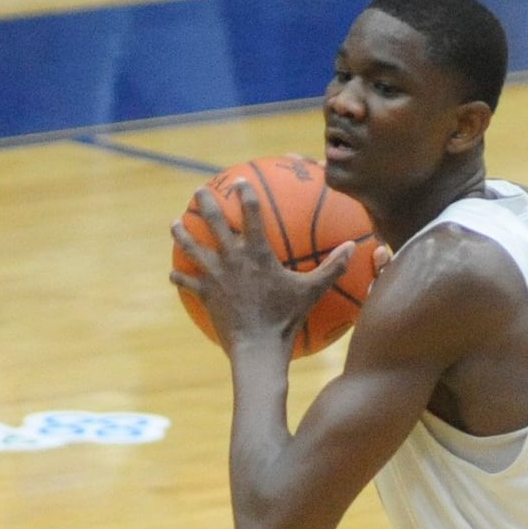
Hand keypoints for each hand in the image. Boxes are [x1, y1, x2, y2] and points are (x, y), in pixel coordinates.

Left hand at [171, 182, 352, 352]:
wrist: (258, 347)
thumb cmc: (285, 319)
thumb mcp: (312, 292)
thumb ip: (332, 267)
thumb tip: (353, 248)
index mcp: (257, 252)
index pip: (251, 213)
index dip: (245, 193)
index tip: (240, 181)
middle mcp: (233, 258)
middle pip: (214, 222)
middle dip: (205, 203)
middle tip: (198, 190)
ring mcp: (216, 277)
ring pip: (193, 249)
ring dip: (182, 235)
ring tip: (175, 223)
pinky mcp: (206, 296)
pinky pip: (189, 283)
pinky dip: (181, 277)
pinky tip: (173, 273)